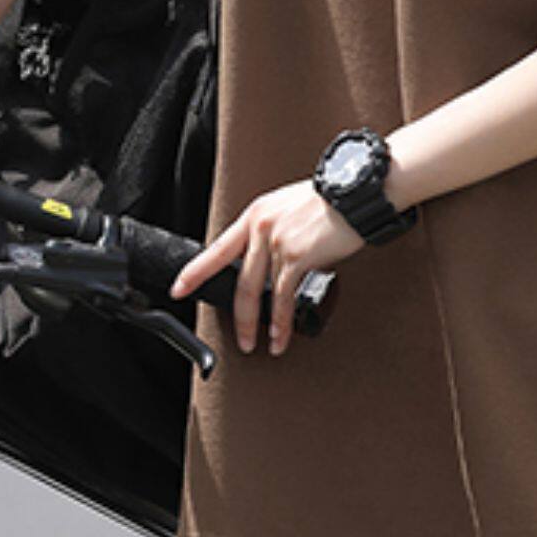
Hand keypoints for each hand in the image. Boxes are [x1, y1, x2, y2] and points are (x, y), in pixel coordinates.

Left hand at [171, 180, 363, 355]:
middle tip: (239, 338)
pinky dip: (281, 321)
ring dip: (261, 325)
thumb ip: (272, 232)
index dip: (195, 272)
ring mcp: (277, 241)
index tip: (180, 288)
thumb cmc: (331, 202)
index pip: (217, 249)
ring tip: (264, 344)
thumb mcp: (289, 210)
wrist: (356, 192)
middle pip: (238, 281)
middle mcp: (261, 227)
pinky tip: (281, 334)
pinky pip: (283, 296)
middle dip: (237, 317)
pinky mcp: (297, 255)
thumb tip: (270, 263)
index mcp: (255, 215)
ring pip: (260, 293)